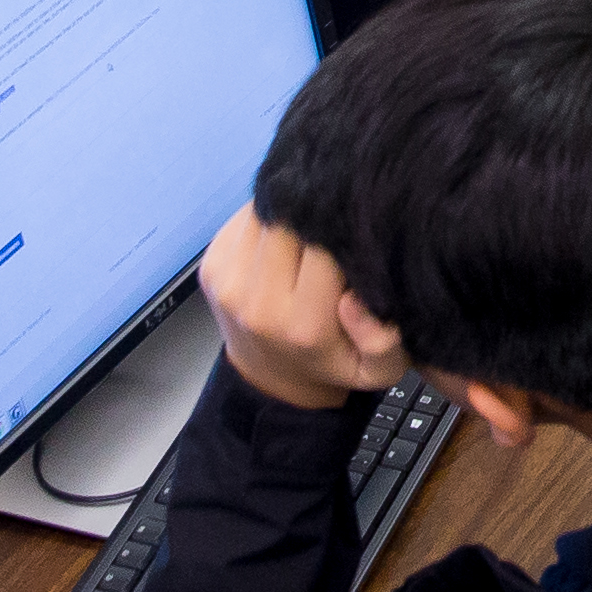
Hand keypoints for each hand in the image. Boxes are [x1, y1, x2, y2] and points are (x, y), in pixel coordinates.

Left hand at [196, 209, 413, 409]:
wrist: (269, 377)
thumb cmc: (330, 362)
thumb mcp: (375, 371)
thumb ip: (380, 342)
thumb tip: (350, 300)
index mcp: (304, 326)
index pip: (325, 247)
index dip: (343, 227)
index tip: (355, 231)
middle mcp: (259, 304)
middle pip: (289, 223)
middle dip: (313, 215)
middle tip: (332, 226)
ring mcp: (228, 284)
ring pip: (265, 213)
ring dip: (288, 214)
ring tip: (306, 234)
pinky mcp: (210, 267)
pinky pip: (244, 218)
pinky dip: (266, 218)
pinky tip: (281, 239)